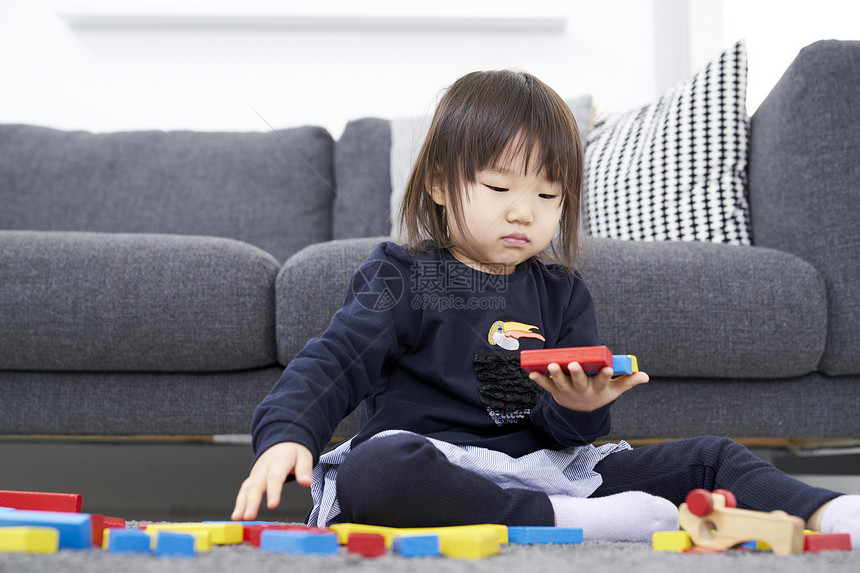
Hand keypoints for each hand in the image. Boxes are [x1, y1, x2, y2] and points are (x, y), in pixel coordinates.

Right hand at [231, 442, 312, 520]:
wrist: (282, 443)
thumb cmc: (293, 452)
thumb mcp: (304, 456)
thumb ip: (304, 469)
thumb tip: (306, 482)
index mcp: (279, 462)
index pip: (275, 477)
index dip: (273, 491)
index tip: (272, 505)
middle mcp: (264, 468)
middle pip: (257, 485)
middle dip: (252, 501)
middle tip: (250, 516)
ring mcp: (256, 473)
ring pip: (248, 488)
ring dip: (242, 504)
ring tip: (239, 518)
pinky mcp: (252, 479)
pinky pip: (244, 490)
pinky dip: (239, 502)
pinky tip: (237, 516)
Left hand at [528, 361, 648, 411]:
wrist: (581, 412)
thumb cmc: (600, 394)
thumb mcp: (615, 390)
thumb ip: (628, 381)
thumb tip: (645, 376)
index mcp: (599, 388)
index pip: (604, 381)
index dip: (605, 375)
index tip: (607, 367)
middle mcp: (583, 390)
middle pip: (580, 381)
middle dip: (577, 373)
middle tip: (573, 364)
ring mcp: (568, 391)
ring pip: (561, 383)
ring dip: (556, 374)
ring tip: (552, 365)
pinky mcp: (556, 391)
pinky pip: (546, 386)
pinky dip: (539, 379)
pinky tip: (531, 372)